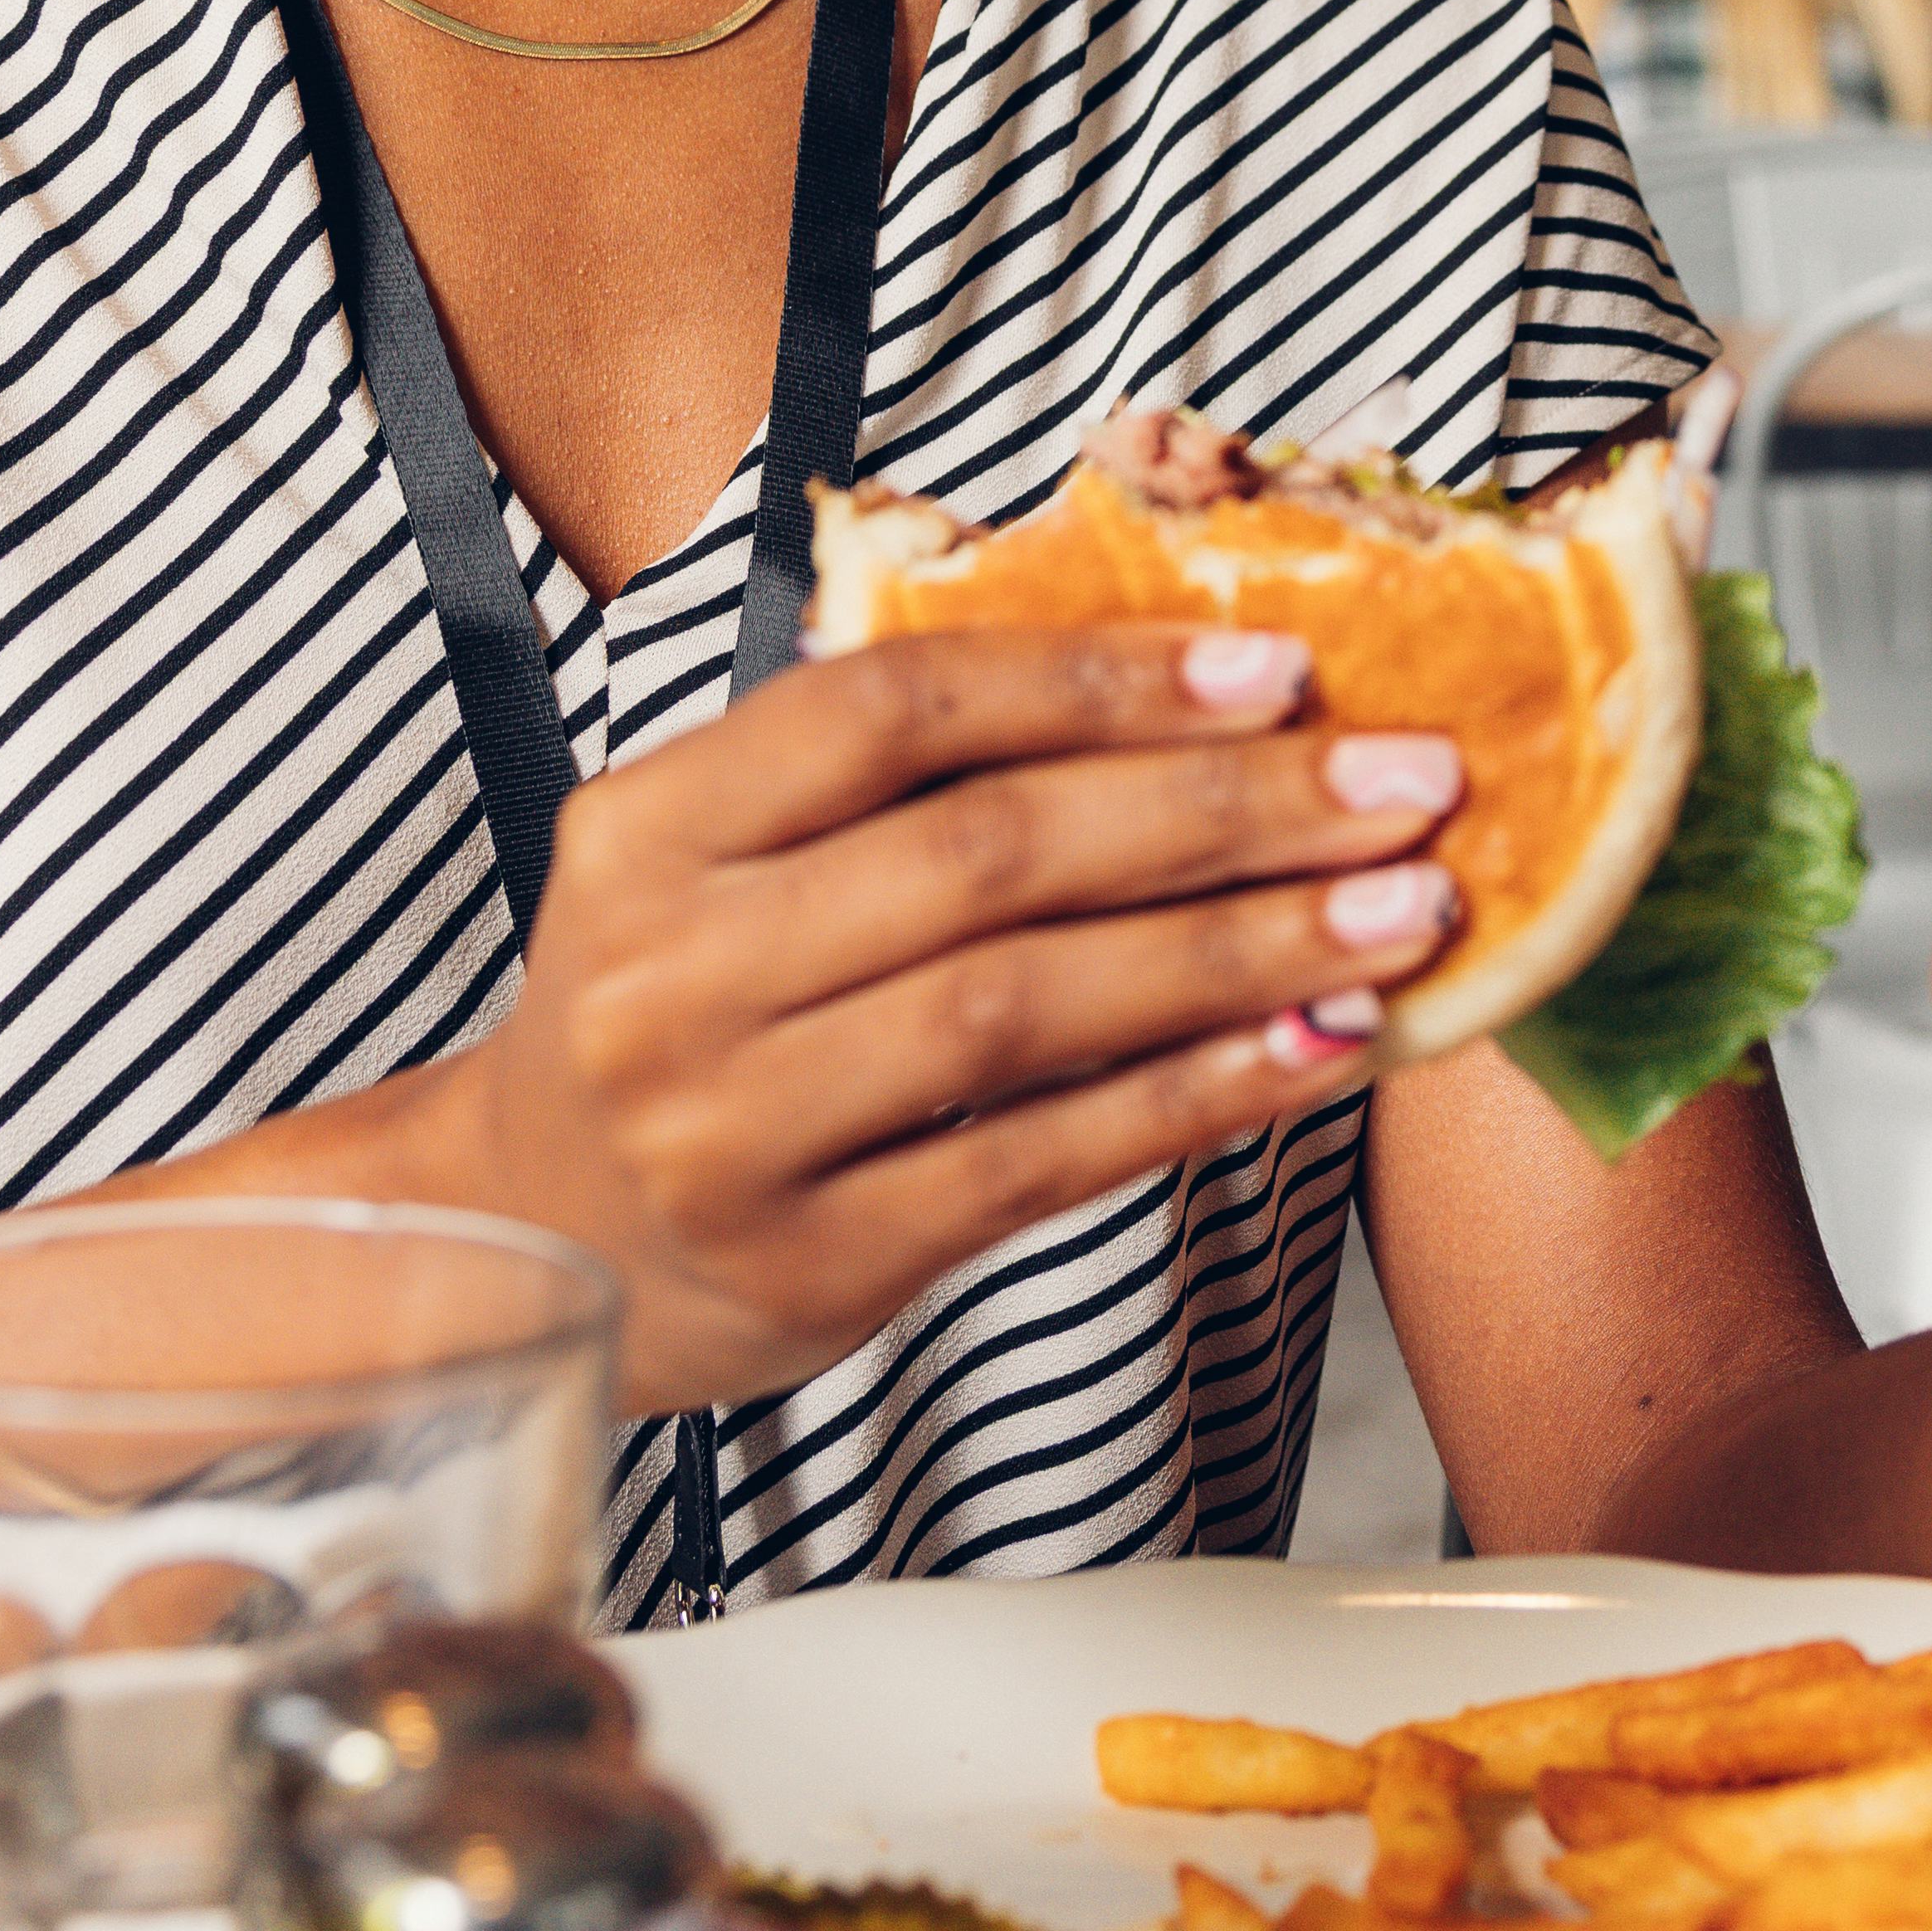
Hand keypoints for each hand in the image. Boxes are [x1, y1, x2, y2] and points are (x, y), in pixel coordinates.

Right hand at [455, 625, 1476, 1410]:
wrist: (524, 1242)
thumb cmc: (681, 1009)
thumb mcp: (715, 863)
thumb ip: (884, 777)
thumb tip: (1194, 685)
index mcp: (647, 827)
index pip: (889, 706)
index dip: (1096, 680)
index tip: (1283, 669)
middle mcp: (668, 970)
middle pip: (987, 855)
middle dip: (1225, 810)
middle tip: (1407, 783)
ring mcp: (727, 1127)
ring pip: (1026, 1007)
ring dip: (1241, 950)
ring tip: (1404, 912)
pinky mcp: (807, 1261)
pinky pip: (1037, 1159)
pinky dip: (1197, 1094)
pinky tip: (1320, 1048)